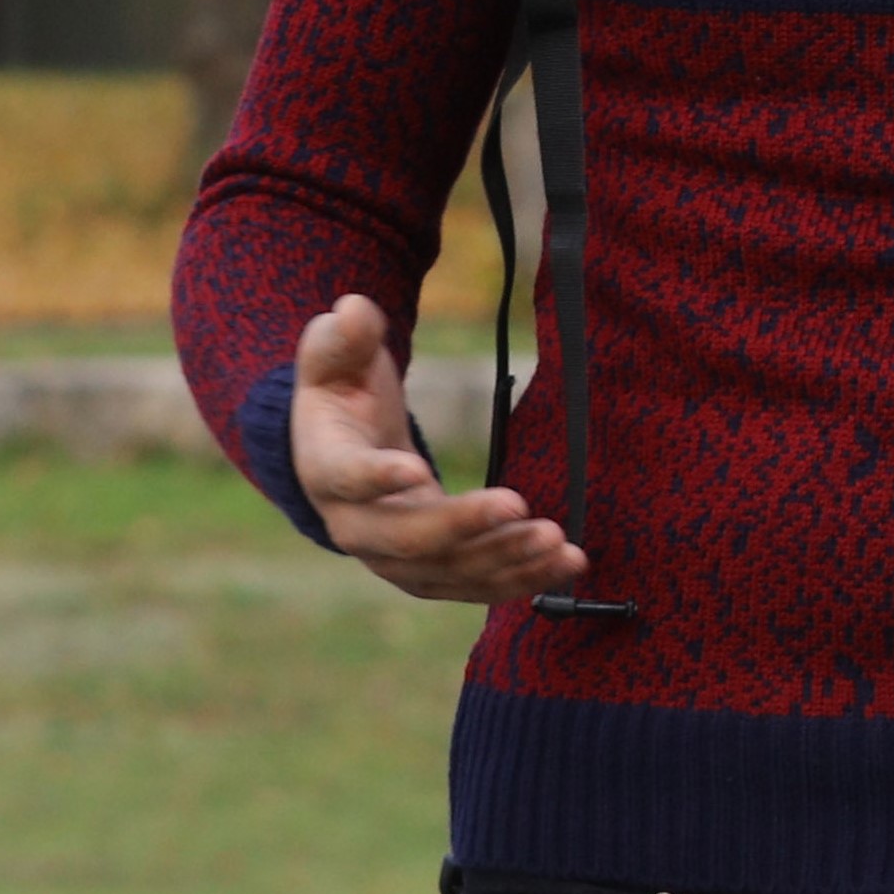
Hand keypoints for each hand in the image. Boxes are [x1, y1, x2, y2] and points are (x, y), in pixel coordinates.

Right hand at [289, 293, 585, 603]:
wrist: (344, 452)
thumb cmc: (341, 396)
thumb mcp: (334, 359)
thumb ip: (343, 337)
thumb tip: (354, 308)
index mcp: (325, 468)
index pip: (346, 479)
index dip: (376, 478)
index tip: (416, 469)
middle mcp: (354, 526)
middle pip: (404, 540)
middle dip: (462, 527)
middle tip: (518, 504)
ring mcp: (393, 558)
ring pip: (447, 572)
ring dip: (504, 561)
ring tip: (559, 541)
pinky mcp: (432, 573)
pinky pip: (475, 585)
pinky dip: (522, 580)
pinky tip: (568, 565)